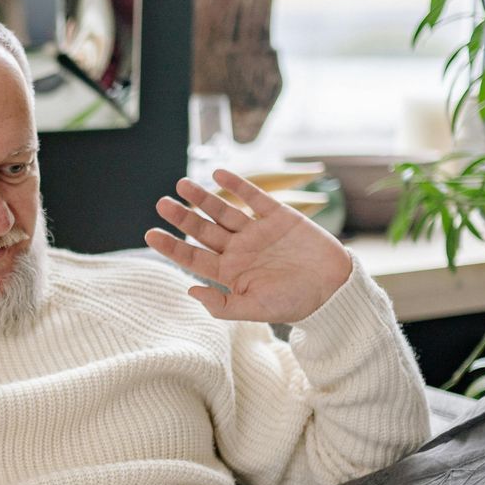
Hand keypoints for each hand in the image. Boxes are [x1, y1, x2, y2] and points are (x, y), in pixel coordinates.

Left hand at [145, 169, 354, 323]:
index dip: (172, 245)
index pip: (193, 256)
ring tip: (182, 185)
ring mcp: (257, 231)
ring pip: (223, 211)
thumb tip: (189, 289)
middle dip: (182, 217)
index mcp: (230, 272)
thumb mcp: (255, 309)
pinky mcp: (278, 216)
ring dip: (203, 198)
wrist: (334, 288)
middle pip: (203, 230)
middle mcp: (239, 249)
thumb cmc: (295, 304)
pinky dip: (237, 185)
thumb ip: (222, 304)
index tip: (150, 234)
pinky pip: (253, 197)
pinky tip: (218, 174)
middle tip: (161, 204)